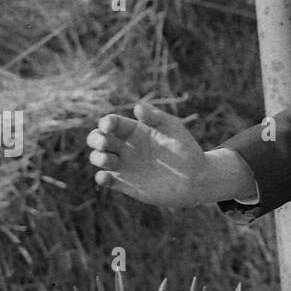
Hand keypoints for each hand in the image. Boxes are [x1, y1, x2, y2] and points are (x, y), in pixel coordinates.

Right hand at [88, 103, 211, 207]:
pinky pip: (105, 179)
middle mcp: (126, 146)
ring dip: (97, 157)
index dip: (106, 122)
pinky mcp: (125, 183)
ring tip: (111, 160)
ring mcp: (124, 165)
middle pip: (98, 138)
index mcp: (135, 130)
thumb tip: (137, 107)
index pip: (112, 123)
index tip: (109, 126)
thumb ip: (155, 118)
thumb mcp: (173, 129)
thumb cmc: (185, 149)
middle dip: (96, 139)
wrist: (195, 178)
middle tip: (106, 143)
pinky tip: (106, 177)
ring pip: (97, 158)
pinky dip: (101, 178)